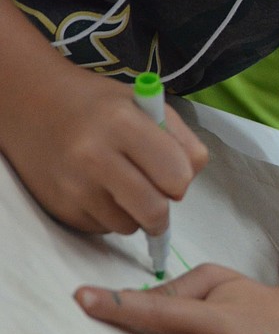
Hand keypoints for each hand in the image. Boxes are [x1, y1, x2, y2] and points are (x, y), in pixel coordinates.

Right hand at [2, 58, 206, 232]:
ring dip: (134, 215)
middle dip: (163, 211)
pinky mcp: (61, 208)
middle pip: (155, 212)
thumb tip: (189, 182)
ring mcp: (75, 186)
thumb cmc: (100, 106)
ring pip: (130, 227)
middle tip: (156, 197)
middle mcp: (95, 156)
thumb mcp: (146, 104)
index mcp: (123, 123)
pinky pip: (104, 229)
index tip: (171, 173)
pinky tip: (98, 190)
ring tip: (120, 185)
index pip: (178, 176)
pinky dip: (109, 216)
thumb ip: (180, 139)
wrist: (34, 105)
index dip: (180, 179)